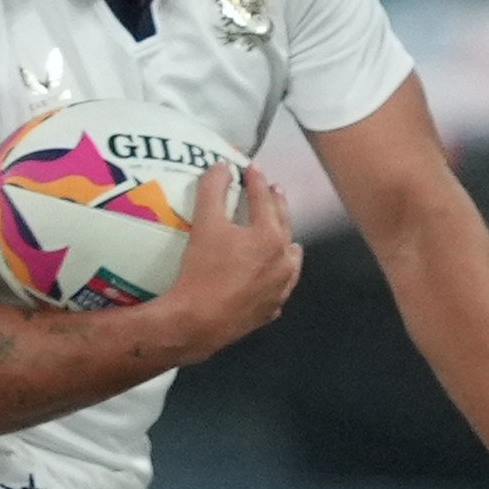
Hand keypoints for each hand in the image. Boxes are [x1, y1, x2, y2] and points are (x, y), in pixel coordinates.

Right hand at [157, 164, 301, 358]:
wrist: (198, 321)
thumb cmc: (202, 270)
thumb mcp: (204, 224)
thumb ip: (213, 190)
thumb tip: (222, 167)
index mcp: (270, 237)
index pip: (264, 200)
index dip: (256, 181)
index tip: (251, 168)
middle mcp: (283, 261)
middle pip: (283, 225)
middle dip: (277, 205)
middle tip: (273, 191)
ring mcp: (280, 288)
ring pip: (290, 259)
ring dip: (286, 242)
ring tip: (282, 235)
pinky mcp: (270, 309)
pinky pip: (280, 287)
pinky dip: (278, 276)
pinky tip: (272, 275)